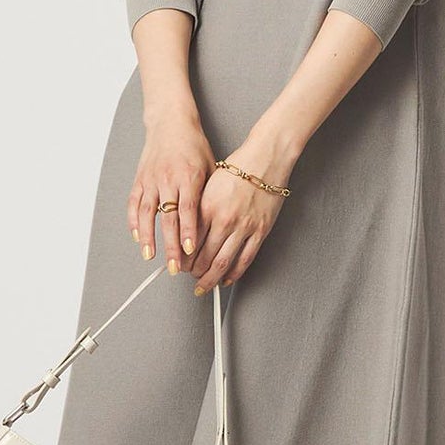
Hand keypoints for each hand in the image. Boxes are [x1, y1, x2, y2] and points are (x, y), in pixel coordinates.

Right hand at [128, 110, 214, 272]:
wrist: (171, 123)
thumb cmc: (194, 146)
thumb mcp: (209, 166)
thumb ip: (209, 194)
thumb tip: (213, 223)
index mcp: (188, 177)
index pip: (188, 210)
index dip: (188, 232)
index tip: (189, 251)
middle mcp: (168, 179)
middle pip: (168, 218)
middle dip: (170, 245)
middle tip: (173, 266)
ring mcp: (151, 179)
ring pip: (147, 213)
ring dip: (147, 237)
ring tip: (149, 256)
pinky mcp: (140, 179)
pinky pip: (134, 203)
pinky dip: (134, 221)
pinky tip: (137, 237)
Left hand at [187, 152, 288, 293]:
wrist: (266, 159)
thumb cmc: (239, 168)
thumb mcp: (208, 186)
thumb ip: (198, 209)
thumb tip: (188, 231)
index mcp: (207, 207)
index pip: (189, 242)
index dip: (181, 257)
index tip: (178, 263)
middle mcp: (224, 220)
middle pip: (203, 257)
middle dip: (193, 271)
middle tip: (188, 275)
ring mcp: (243, 228)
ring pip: (222, 263)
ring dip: (210, 278)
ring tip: (203, 284)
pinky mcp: (260, 232)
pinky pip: (245, 260)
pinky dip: (233, 274)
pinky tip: (226, 279)